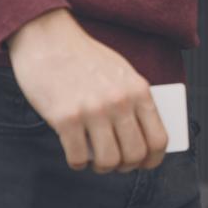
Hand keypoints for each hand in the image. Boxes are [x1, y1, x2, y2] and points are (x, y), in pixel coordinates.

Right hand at [6, 8, 168, 172]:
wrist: (48, 39)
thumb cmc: (86, 59)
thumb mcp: (122, 73)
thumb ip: (134, 101)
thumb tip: (143, 137)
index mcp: (139, 91)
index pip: (159, 138)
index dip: (153, 159)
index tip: (145, 163)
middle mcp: (119, 102)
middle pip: (135, 154)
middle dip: (126, 166)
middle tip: (116, 163)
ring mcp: (93, 111)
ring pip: (109, 160)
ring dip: (103, 168)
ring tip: (96, 161)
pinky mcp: (65, 118)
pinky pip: (78, 157)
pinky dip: (78, 163)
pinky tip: (76, 156)